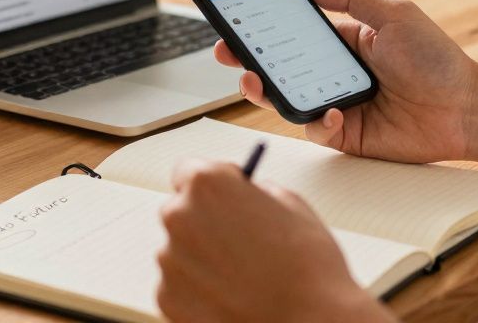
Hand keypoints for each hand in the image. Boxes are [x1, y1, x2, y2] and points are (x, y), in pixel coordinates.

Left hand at [156, 159, 391, 322]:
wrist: (309, 321)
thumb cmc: (306, 265)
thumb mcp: (289, 205)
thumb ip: (254, 193)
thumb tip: (242, 197)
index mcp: (207, 185)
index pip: (187, 170)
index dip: (211, 183)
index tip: (224, 194)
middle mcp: (179, 217)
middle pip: (182, 210)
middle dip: (205, 220)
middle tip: (237, 238)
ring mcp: (169, 261)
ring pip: (181, 250)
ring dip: (204, 256)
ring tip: (243, 274)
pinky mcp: (167, 298)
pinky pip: (180, 284)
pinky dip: (199, 289)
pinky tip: (233, 295)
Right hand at [217, 0, 477, 162]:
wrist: (465, 107)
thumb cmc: (436, 60)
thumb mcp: (393, 13)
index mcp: (343, 43)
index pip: (293, 34)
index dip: (264, 28)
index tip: (237, 19)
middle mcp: (335, 74)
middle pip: (281, 67)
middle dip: (249, 59)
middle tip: (227, 52)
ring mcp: (338, 105)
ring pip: (290, 100)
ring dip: (266, 91)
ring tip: (253, 80)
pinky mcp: (347, 136)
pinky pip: (317, 129)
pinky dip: (319, 120)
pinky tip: (335, 111)